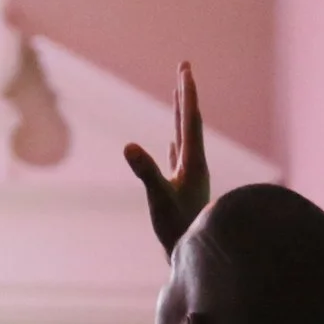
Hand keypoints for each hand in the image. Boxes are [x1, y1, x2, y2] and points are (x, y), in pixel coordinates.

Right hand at [122, 62, 209, 256]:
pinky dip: (176, 143)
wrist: (195, 256)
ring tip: (179, 96)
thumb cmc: (177, 230)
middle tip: (184, 68)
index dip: (186, 93)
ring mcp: (190, 176)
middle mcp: (195, 164)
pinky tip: (173, 142)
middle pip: (190, 122)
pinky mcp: (183, 189)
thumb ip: (145, 172)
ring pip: (185, 137)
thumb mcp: (158, 199)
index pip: (189, 120)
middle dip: (185, 95)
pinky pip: (179, 157)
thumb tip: (129, 147)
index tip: (186, 68)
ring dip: (181, 114)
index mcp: (192, 162)